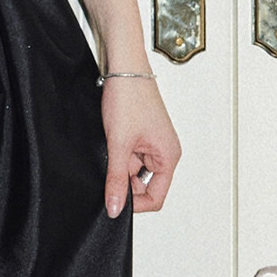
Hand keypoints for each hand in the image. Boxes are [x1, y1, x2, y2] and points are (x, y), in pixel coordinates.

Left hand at [101, 73, 179, 216]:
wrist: (123, 68)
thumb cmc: (130, 97)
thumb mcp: (119, 144)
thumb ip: (117, 179)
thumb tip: (116, 208)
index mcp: (168, 156)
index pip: (156, 197)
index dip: (135, 204)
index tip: (115, 202)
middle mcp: (163, 152)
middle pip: (143, 186)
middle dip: (124, 182)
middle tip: (108, 169)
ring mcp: (150, 144)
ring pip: (132, 171)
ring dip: (118, 166)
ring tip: (109, 148)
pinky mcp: (138, 136)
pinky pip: (127, 156)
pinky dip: (116, 155)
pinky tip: (108, 143)